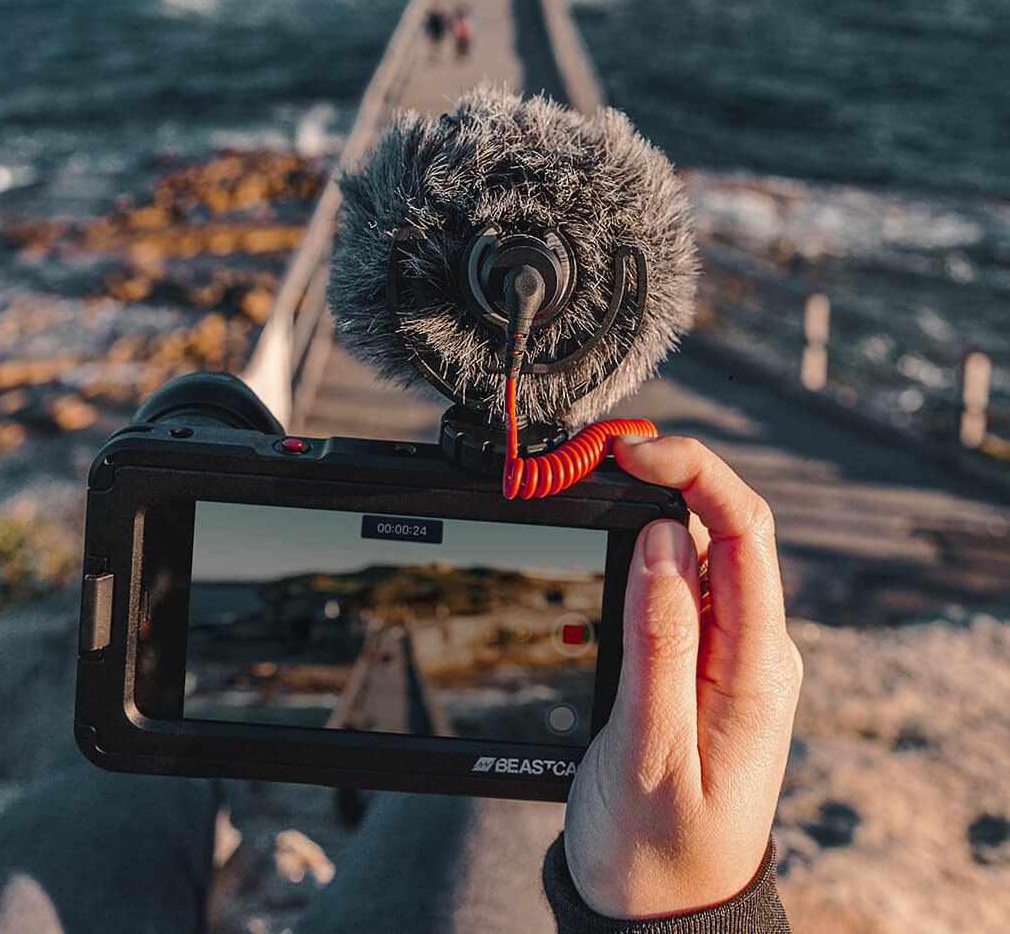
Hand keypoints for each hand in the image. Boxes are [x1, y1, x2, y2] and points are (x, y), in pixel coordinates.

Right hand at [564, 435, 802, 918]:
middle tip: (590, 465)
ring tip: (586, 500)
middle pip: (721, 526)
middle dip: (662, 479)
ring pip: (691, 551)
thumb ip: (662, 642)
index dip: (693, 472)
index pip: (743, 533)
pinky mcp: (693, 661)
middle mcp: (750, 647)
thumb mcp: (651, 750)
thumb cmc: (659, 849)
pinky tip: (600, 556)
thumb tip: (662, 537)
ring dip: (643, 514)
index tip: (628, 452)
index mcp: (755, 666)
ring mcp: (724, 652)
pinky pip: (671, 588)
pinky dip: (634, 555)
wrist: (658, 908)